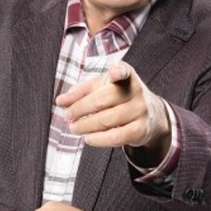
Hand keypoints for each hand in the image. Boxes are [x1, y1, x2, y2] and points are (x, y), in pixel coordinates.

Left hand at [56, 62, 170, 160]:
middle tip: (68, 116)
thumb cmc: (119, 97)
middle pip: (103, 100)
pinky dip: (99, 139)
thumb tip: (61, 101)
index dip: (119, 71)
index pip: (124, 71)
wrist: (150, 115)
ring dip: (86, 126)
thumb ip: (80, 92)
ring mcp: (140, 111)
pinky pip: (116, 137)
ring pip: (108, 120)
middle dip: (81, 109)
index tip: (115, 72)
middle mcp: (137, 91)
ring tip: (74, 128)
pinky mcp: (141, 129)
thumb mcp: (101, 88)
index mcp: (126, 76)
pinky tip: (88, 138)